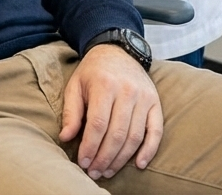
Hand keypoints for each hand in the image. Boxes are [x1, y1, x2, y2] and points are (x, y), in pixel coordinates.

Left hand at [59, 44, 162, 180]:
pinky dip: (149, 150)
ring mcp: (143, 97)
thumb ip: (71, 111)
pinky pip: (156, 131)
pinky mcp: (155, 103)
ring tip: (108, 170)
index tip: (83, 162)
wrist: (116, 50)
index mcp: (104, 85)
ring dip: (122, 159)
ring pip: (135, 136)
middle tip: (95, 172)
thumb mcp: (75, 85)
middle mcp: (126, 91)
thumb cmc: (93, 72)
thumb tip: (66, 138)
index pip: (98, 124)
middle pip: (117, 134)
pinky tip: (138, 164)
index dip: (90, 147)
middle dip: (104, 158)